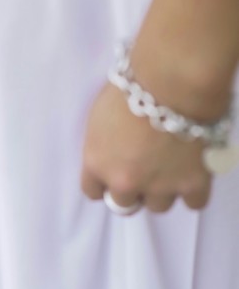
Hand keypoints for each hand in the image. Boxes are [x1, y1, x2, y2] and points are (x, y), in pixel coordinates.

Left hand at [80, 82, 211, 212]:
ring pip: (158, 206)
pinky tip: (195, 176)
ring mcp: (159, 186)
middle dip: (133, 189)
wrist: (173, 82)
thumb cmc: (131, 87)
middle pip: (124, 203)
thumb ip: (103, 143)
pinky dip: (194, 193)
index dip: (104, 184)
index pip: (92, 191)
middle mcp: (124, 182)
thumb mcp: (99, 117)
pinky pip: (194, 203)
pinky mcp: (192, 183)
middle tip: (145, 169)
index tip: (114, 174)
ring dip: (163, 191)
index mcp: (96, 164)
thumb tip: (111, 148)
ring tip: (172, 169)